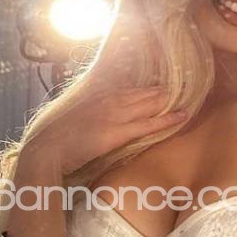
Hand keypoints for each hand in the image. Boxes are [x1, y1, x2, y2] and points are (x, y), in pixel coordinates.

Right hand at [20, 73, 188, 175]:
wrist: (47, 150)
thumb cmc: (58, 139)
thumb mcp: (77, 119)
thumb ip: (93, 114)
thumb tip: (103, 117)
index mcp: (99, 97)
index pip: (132, 89)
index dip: (151, 88)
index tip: (166, 85)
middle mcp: (109, 101)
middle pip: (145, 93)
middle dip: (166, 90)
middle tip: (186, 87)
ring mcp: (114, 115)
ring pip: (150, 105)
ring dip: (170, 101)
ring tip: (190, 97)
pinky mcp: (117, 132)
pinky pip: (148, 124)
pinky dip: (167, 119)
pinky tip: (182, 117)